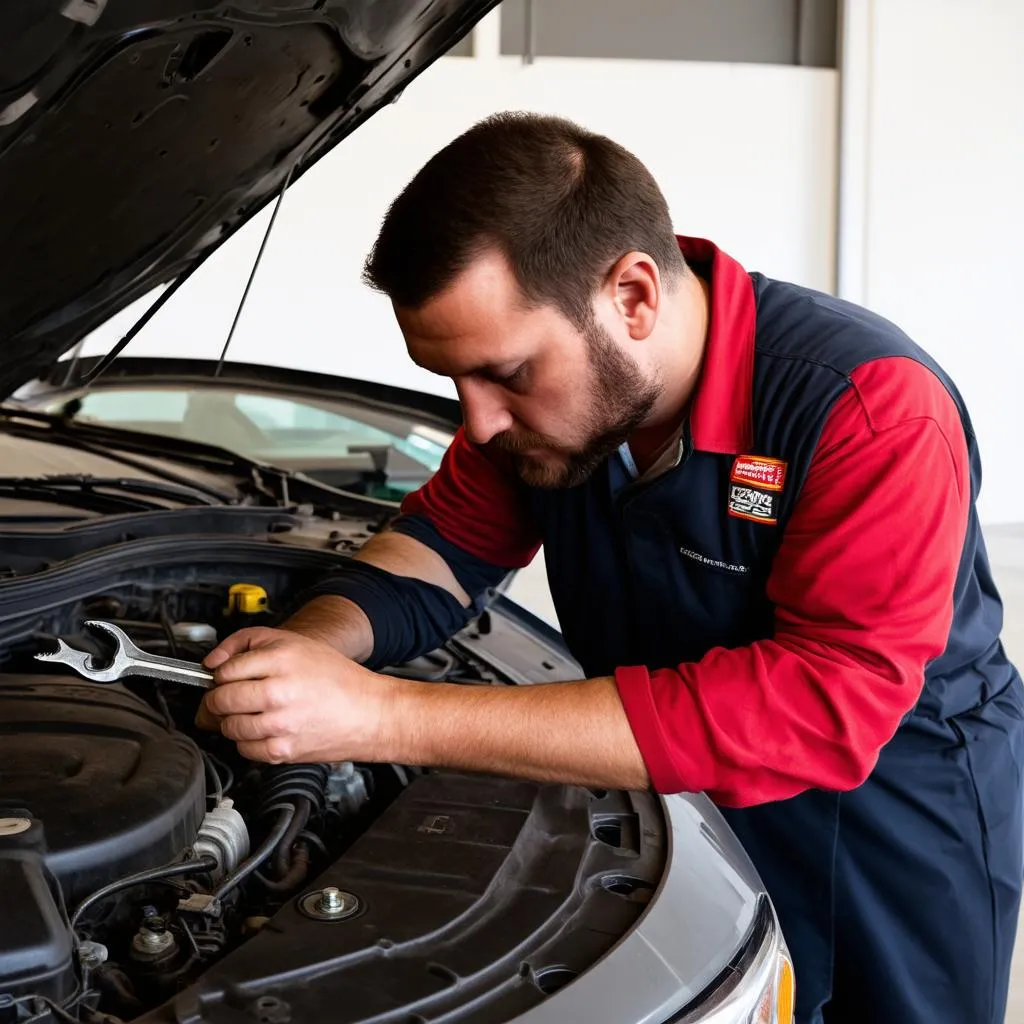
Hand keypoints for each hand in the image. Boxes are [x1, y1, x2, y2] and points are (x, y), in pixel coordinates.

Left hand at [198, 629, 392, 763]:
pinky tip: (265, 728)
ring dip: (233, 720)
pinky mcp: (282, 751)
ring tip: (253, 712)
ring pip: (228, 726)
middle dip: (221, 698)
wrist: (368, 713)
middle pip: (220, 700)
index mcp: (281, 659)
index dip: (222, 674)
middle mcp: (278, 691)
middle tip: (233, 696)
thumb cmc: (335, 678)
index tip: (229, 678)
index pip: (224, 671)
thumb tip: (212, 662)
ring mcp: (279, 724)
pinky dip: (248, 741)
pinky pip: (243, 749)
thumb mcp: (293, 642)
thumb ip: (246, 642)